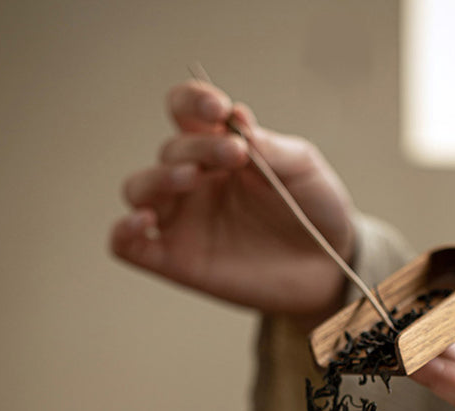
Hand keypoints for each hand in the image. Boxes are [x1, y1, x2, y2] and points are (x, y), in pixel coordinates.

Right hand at [109, 81, 355, 324]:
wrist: (330, 266)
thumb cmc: (315, 210)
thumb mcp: (303, 169)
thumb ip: (271, 147)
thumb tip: (237, 117)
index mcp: (221, 150)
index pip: (185, 111)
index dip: (192, 100)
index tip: (218, 107)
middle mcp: (196, 182)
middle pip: (169, 152)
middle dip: (198, 146)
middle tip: (236, 154)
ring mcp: (185, 222)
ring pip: (139, 189)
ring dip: (159, 177)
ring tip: (192, 178)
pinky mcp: (179, 262)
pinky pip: (128, 246)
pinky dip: (124, 231)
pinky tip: (144, 221)